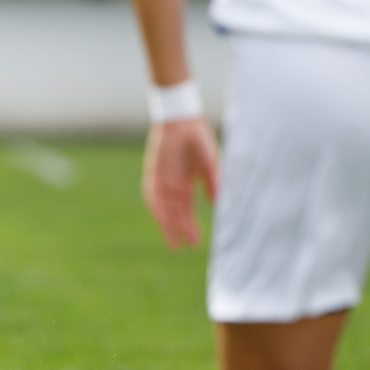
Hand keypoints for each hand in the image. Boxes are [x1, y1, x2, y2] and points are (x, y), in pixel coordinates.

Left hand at [142, 118, 219, 248]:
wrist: (183, 120)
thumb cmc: (198, 139)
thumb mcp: (210, 163)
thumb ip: (213, 181)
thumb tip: (217, 203)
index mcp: (186, 182)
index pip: (187, 209)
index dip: (190, 226)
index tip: (195, 243)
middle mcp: (172, 183)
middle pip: (175, 212)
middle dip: (179, 229)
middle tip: (183, 248)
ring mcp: (162, 178)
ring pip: (163, 206)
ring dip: (167, 223)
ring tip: (172, 241)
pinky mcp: (154, 171)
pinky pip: (153, 192)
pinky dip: (156, 206)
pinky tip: (161, 218)